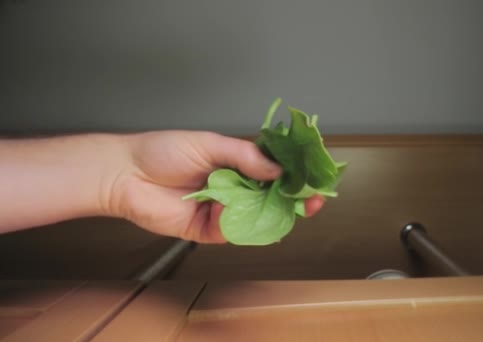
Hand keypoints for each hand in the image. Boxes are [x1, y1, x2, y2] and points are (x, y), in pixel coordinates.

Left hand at [110, 131, 324, 242]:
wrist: (126, 174)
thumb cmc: (163, 151)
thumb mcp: (210, 143)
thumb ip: (245, 155)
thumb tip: (276, 168)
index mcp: (237, 164)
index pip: (274, 171)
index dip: (294, 175)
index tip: (313, 177)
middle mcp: (234, 188)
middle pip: (272, 198)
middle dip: (294, 200)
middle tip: (312, 199)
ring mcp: (222, 211)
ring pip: (256, 217)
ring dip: (271, 213)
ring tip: (285, 205)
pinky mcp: (208, 230)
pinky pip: (232, 232)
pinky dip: (237, 223)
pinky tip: (231, 208)